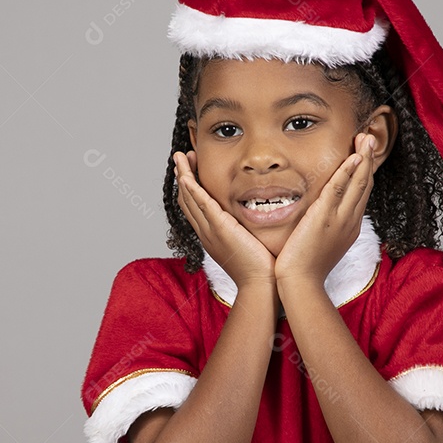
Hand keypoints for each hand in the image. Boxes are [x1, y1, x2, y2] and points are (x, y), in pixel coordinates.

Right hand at [174, 151, 275, 288]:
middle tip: (182, 157)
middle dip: (184, 176)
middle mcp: (206, 232)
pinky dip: (192, 190)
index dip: (190, 187)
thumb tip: (257, 216)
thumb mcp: (249, 243)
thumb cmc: (261, 267)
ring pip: (190, 199)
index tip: (191, 170)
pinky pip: (201, 205)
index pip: (195, 207)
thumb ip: (247, 228)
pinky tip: (186, 177)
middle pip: (187, 200)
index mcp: (212, 235)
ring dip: (184, 176)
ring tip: (181, 157)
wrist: (261, 284)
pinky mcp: (220, 229)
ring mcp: (211, 230)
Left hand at [275, 133, 376, 289]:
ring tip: (365, 138)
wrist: (301, 283)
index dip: (363, 173)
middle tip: (368, 138)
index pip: (360, 194)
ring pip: (357, 183)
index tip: (363, 155)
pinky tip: (353, 157)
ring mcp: (340, 219)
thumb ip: (325, 228)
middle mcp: (349, 221)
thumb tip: (321, 219)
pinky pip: (339, 190)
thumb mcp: (322, 245)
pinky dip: (348, 172)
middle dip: (367, 160)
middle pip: (364, 185)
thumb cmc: (306, 268)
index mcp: (349, 227)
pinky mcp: (325, 217)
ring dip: (362, 158)